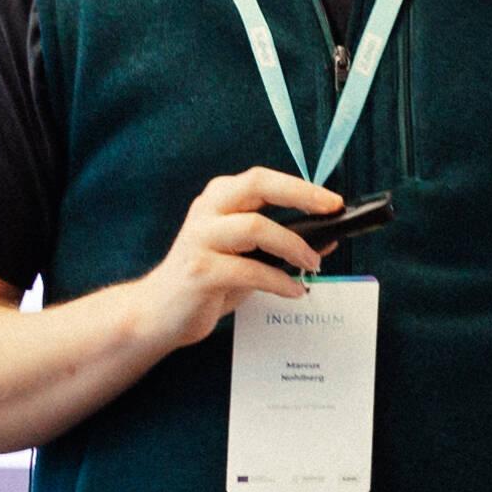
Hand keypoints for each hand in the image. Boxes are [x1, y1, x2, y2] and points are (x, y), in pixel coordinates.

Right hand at [133, 168, 345, 341]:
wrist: (158, 312)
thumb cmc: (207, 280)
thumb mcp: (246, 256)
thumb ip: (280, 245)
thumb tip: (326, 239)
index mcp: (218, 199)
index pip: (262, 179)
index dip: (300, 186)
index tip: (333, 201)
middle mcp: (207, 211)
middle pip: (257, 187)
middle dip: (300, 195)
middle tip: (330, 213)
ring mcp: (200, 240)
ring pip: (255, 228)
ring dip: (293, 246)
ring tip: (312, 264)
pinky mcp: (200, 272)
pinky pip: (250, 270)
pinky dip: (279, 281)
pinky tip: (294, 290)